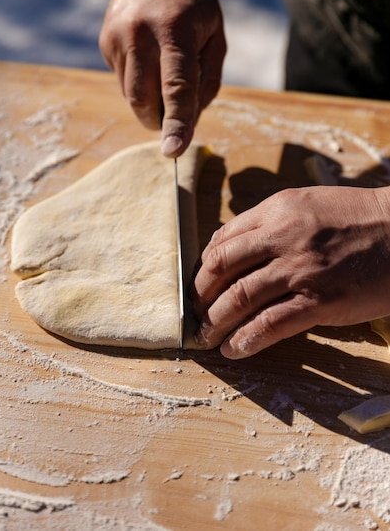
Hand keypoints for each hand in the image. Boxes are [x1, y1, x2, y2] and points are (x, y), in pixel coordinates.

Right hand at [99, 0, 225, 156]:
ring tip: (164, 69)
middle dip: (159, 120)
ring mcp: (117, 38)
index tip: (173, 151)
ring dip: (150, 101)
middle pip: (143, 99)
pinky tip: (148, 57)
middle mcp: (140, 33)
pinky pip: (122, 81)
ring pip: (130, 95)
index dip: (176, 122)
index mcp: (176, 29)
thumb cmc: (195, 4)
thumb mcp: (216, 36)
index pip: (176, 86)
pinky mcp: (105, 43)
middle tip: (173, 114)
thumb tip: (188, 122)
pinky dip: (140, 84)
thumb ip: (207, 80)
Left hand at [192, 186, 389, 357]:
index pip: (222, 239)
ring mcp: (301, 269)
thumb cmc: (358, 219)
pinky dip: (246, 339)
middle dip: (200, 294)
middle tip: (196, 312)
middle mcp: (282, 236)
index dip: (204, 266)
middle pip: (221, 267)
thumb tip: (231, 247)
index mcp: (277, 210)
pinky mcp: (321, 300)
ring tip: (207, 336)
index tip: (201, 284)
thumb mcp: (308, 204)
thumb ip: (269, 222)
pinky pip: (271, 324)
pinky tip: (235, 349)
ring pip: (240, 297)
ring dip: (216, 321)